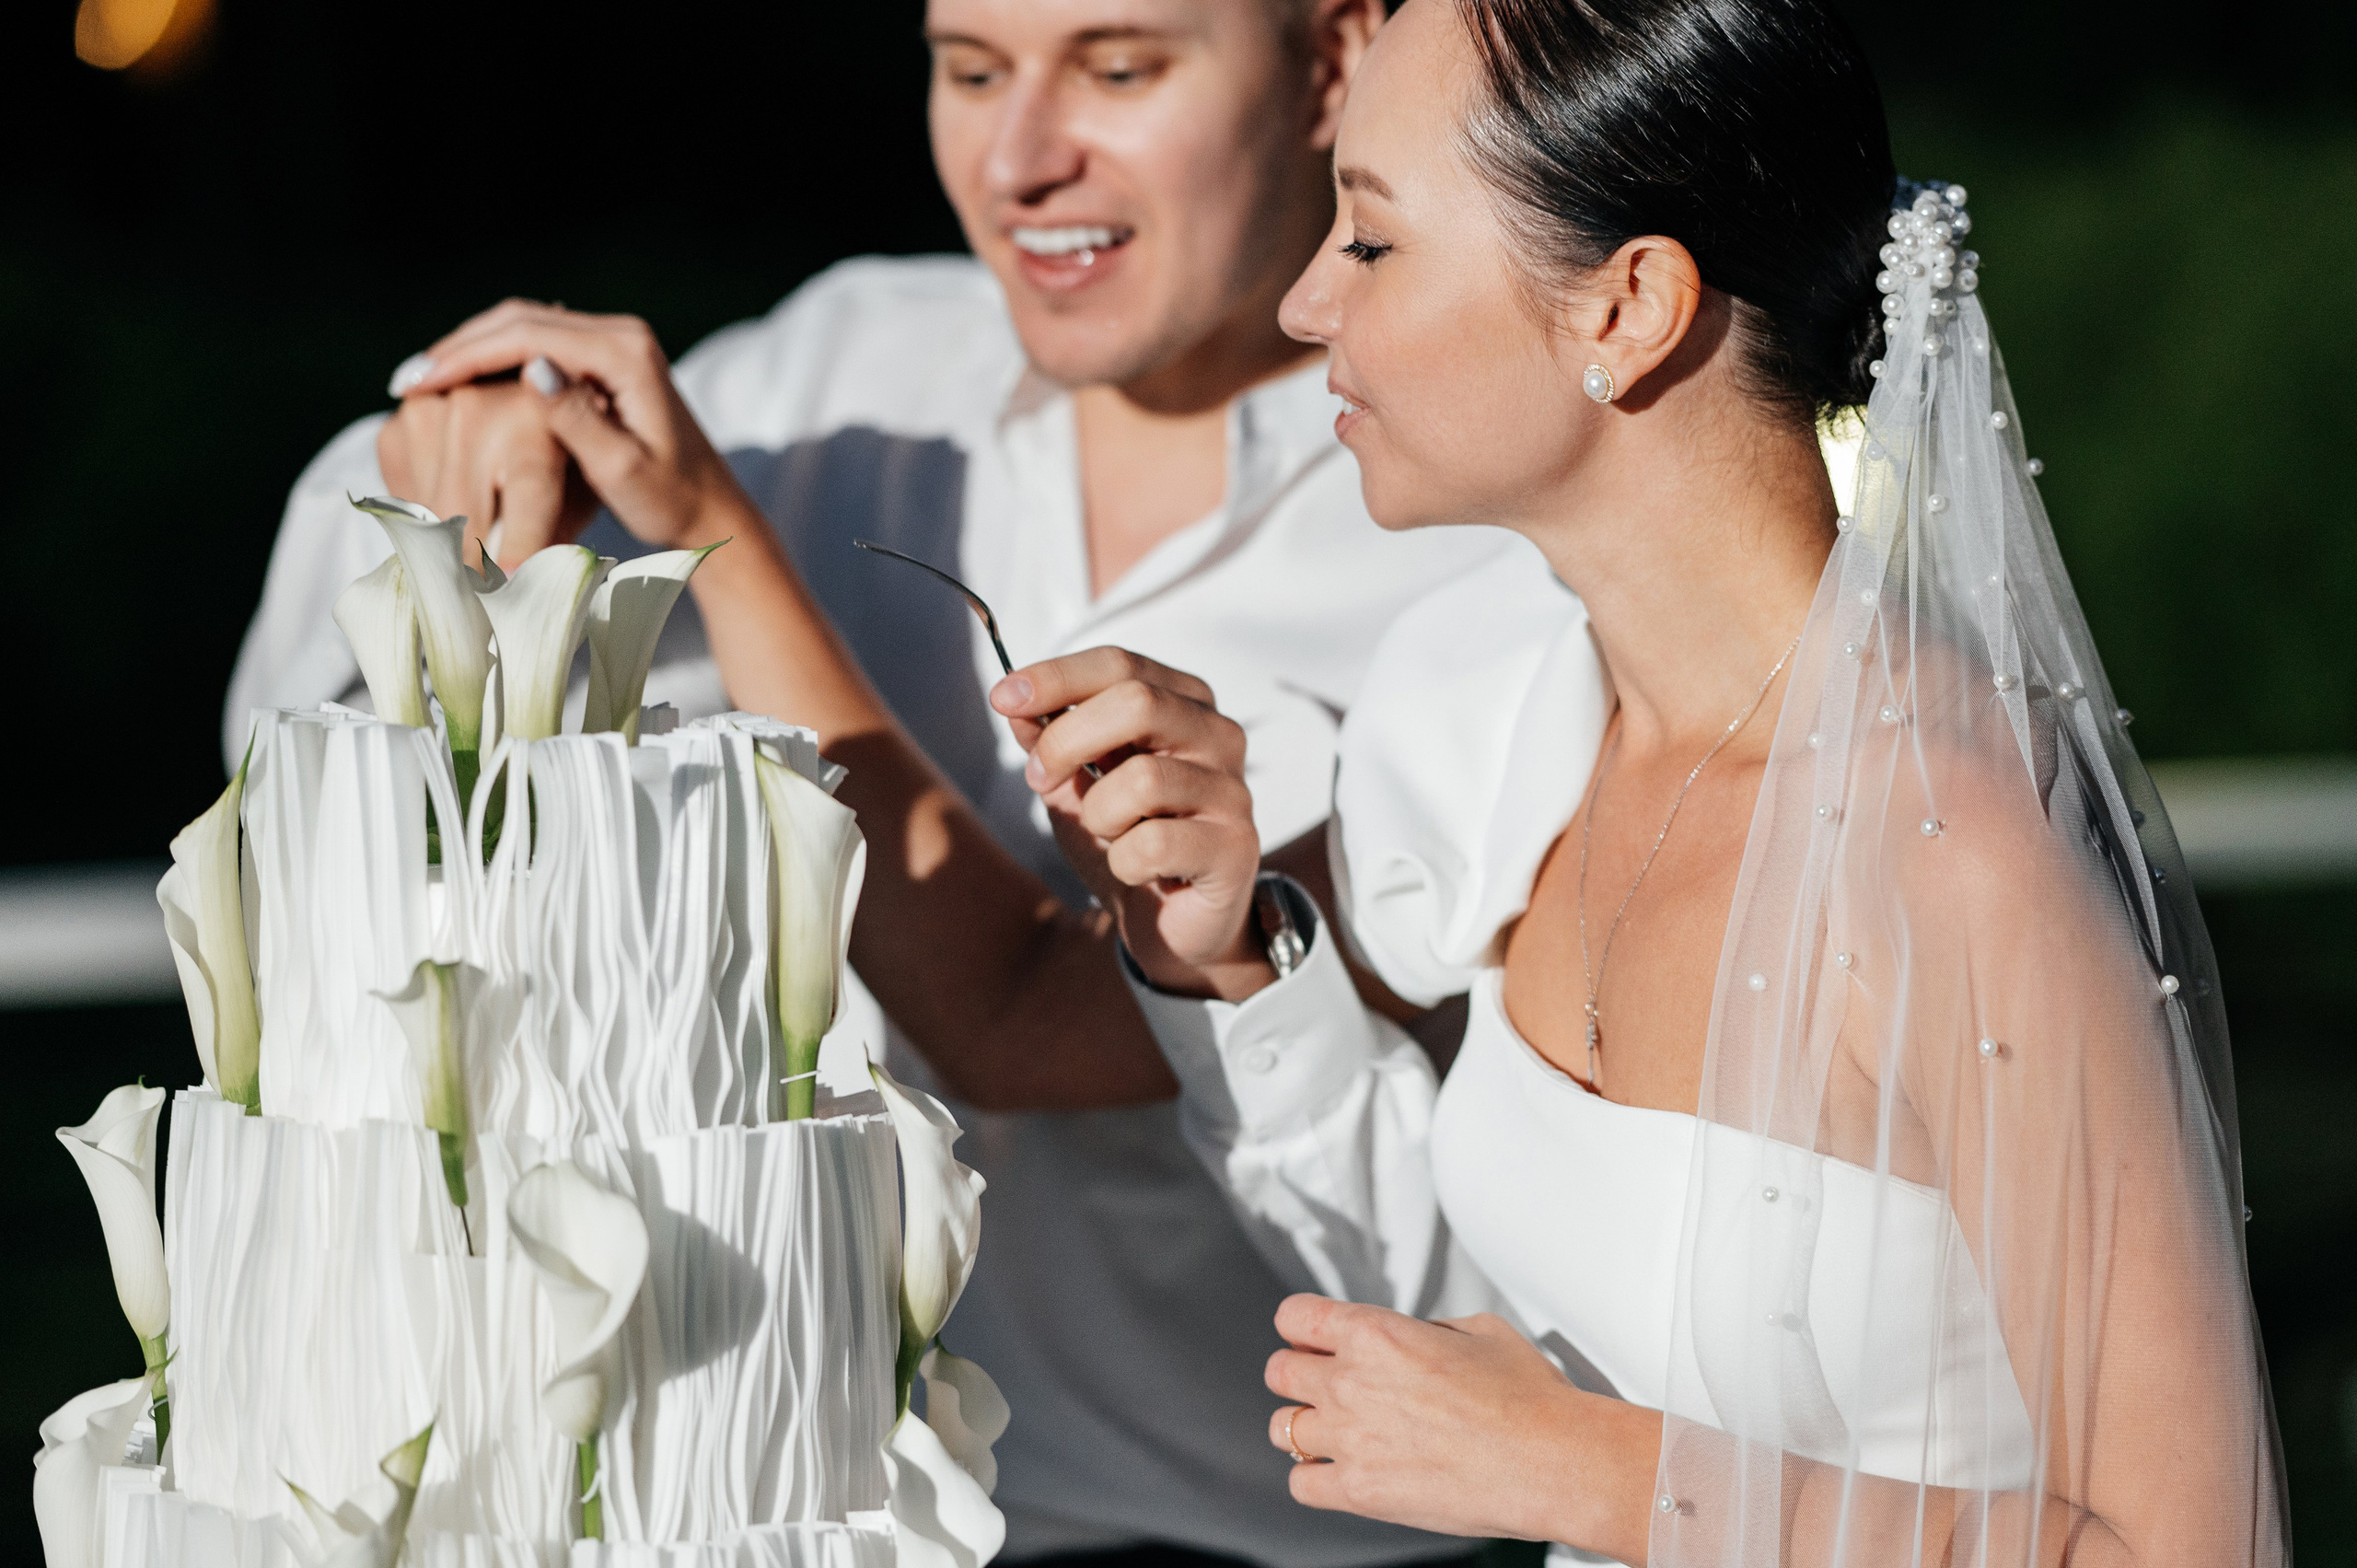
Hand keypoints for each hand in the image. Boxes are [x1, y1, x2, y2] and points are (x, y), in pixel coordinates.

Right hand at [394, 299, 752, 550]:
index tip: (418, 384)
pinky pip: (542, 342)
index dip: (465, 357)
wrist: (713, 512)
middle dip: (460, 347)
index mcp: (627, 355)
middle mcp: (624, 336)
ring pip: (528, 326)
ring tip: (423, 381)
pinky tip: (462, 383)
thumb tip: (532, 368)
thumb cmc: (669, 502)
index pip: (528, 337)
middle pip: (523, 319)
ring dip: (473, 349)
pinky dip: (497, 357)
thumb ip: (576, 419)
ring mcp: (619, 344)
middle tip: (407, 381)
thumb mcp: (622, 471)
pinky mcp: (611, 360)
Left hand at [990, 648, 1271, 1001]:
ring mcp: (1232, 789)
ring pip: (1142, 779)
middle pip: (1137, 702)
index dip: (1057, 678)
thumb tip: (1016, 704)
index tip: (1004, 698)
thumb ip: (1048, 739)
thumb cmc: (1126, 838)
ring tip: (1110, 835)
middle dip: (1067, 741)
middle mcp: (1218, 734)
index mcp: (1183, 702)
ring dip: (1099, 815)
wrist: (1169, 921)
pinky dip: (1123, 862)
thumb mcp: (1074, 782)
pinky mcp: (1236, 846)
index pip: (1120, 665)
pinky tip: (1138, 870)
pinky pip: (1153, 844)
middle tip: (1040, 779)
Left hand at [1265, 1295, 1656, 1556]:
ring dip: (1304, 1425)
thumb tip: (1415, 1337)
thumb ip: (1427, 1328)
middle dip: (1299, 1373)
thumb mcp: (1478, 1329)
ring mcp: (1351, 1439)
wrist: (1553, 1461)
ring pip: (1282, 1428)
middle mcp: (1351, 1382)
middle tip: (1321, 1381)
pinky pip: (1301, 1485)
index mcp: (1375, 1333)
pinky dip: (1314, 1478)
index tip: (1309, 1335)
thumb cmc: (1528, 1398)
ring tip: (1332, 1430)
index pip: (1294, 1317)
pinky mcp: (1360, 1492)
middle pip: (1279, 1371)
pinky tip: (1339, 1471)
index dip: (1302, 1325)